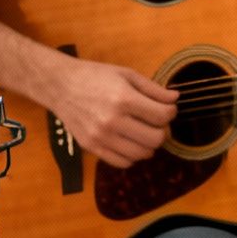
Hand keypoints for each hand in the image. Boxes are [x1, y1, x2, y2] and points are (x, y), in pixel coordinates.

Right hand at [49, 58, 178, 165]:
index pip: (162, 116)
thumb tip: (176, 99)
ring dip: (149, 145)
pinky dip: (132, 156)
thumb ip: (153, 89)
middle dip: (162, 130)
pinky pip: (122, 162)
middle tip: (156, 122)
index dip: (171, 112)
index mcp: (124, 99)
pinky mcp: (91, 147)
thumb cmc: (95, 76)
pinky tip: (131, 143)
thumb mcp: (126, 74)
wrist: (60, 86)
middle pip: (155, 139)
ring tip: (144, 133)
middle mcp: (113, 121)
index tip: (167, 108)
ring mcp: (101, 137)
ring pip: (141, 154)